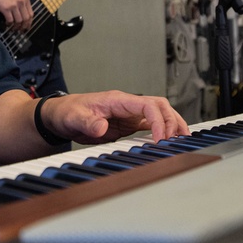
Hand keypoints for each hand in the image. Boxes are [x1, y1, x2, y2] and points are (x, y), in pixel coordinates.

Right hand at [0, 0, 32, 30]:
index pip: (31, 14)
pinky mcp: (6, 8)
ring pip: (18, 21)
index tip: (27, 26)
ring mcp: (14, 5)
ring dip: (16, 26)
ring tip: (14, 28)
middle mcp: (21, 2)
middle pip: (26, 19)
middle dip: (24, 26)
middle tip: (21, 30)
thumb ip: (23, 4)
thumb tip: (25, 16)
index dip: (30, 22)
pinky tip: (7, 23)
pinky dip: (9, 24)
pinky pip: (10, 20)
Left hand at [40, 90, 188, 144]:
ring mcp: (129, 114)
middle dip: (172, 121)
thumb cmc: (68, 112)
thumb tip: (101, 128)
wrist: (61, 115)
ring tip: (182, 140)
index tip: (159, 139)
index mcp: (118, 100)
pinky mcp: (128, 124)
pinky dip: (162, 131)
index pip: (147, 105)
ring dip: (172, 124)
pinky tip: (169, 141)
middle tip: (175, 141)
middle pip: (160, 106)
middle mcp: (127, 105)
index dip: (158, 121)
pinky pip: (151, 124)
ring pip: (159, 114)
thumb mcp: (74, 118)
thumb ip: (88, 123)